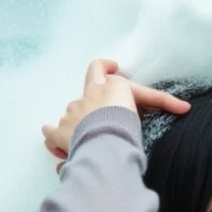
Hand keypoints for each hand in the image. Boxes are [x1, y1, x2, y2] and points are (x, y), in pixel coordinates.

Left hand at [42, 59, 190, 167]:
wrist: (106, 145)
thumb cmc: (126, 128)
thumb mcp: (136, 105)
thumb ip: (136, 101)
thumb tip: (160, 107)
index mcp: (105, 88)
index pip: (101, 69)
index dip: (106, 66)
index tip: (112, 67)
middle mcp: (85, 97)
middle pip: (86, 91)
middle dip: (94, 100)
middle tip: (103, 114)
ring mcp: (70, 115)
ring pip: (71, 113)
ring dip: (78, 122)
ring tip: (85, 139)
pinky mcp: (59, 133)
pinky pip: (51, 132)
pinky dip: (53, 137)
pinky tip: (53, 145)